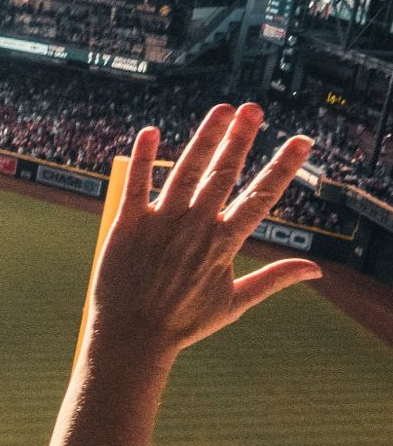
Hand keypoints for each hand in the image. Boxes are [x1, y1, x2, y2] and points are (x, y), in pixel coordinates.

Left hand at [90, 105, 318, 358]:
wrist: (131, 337)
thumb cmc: (183, 323)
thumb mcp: (235, 303)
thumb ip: (274, 279)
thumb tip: (317, 269)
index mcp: (224, 244)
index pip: (261, 197)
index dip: (283, 167)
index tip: (301, 140)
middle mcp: (195, 227)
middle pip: (223, 174)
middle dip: (241, 138)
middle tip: (254, 108)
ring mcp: (161, 223)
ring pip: (185, 170)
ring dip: (204, 138)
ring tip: (222, 110)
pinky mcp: (128, 225)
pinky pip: (136, 184)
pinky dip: (143, 157)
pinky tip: (150, 131)